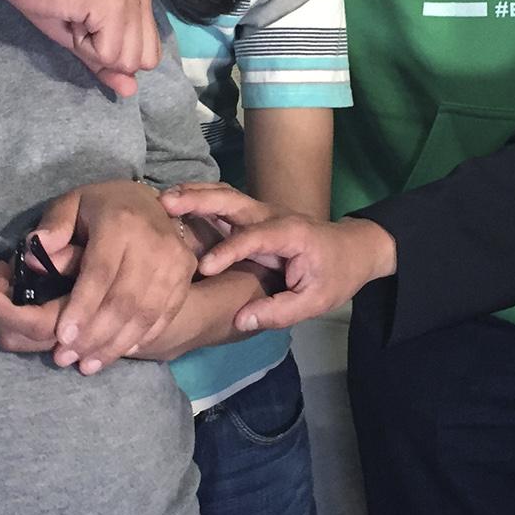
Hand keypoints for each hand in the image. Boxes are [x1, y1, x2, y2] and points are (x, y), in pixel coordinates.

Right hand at [0, 0, 158, 96]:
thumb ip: (110, 65)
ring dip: (93, 50)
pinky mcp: (114, 4)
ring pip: (126, 61)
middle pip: (142, 62)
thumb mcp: (85, 42)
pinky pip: (107, 54)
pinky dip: (84, 46)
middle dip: (106, 55)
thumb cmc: (48, 1)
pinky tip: (72, 19)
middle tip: (81, 24)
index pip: (149, 55)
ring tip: (77, 20)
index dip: (115, 55)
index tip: (89, 28)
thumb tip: (131, 92)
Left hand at [0, 180, 196, 371]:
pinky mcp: (186, 275)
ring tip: (87, 365)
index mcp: (121, 221)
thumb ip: (52, 227)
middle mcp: (155, 240)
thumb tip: (34, 253)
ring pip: (145, 313)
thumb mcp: (71, 205)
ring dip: (115, 345)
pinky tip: (117, 352)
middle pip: (125, 299)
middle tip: (67, 358)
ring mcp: (175, 259)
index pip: (101, 272)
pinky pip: (164, 315)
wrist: (148, 201)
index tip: (62, 338)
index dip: (82, 307)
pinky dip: (140, 338)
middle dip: (94, 336)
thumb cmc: (101, 208)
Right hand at [161, 182, 394, 331]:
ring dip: (193, 194)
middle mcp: (271, 215)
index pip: (254, 238)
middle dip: (199, 200)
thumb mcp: (316, 301)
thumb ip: (279, 311)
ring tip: (161, 199)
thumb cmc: (336, 274)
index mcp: (290, 233)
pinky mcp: (252, 218)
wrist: (353, 249)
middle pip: (232, 200)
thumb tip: (240, 320)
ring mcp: (260, 213)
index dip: (229, 251)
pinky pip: (223, 205)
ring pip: (224, 196)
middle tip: (165, 204)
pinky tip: (173, 206)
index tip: (205, 268)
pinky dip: (198, 200)